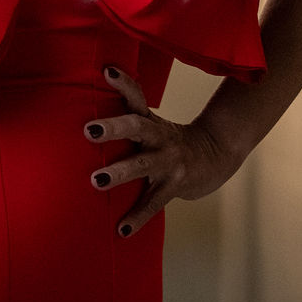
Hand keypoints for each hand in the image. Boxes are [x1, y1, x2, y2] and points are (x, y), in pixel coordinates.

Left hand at [84, 65, 244, 236]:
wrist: (216, 156)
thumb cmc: (169, 140)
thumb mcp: (152, 125)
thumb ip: (126, 120)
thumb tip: (85, 113)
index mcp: (151, 121)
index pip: (137, 96)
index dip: (123, 83)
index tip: (107, 71)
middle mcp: (160, 138)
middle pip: (137, 127)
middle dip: (113, 128)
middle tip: (89, 130)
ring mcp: (168, 162)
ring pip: (142, 165)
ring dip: (119, 173)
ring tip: (96, 180)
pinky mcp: (175, 186)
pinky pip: (153, 204)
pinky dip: (137, 218)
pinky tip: (122, 230)